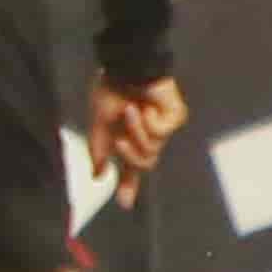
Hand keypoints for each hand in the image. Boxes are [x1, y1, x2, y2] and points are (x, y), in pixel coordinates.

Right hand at [89, 75, 188, 207]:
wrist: (126, 66)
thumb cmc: (111, 88)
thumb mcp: (99, 123)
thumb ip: (99, 151)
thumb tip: (97, 176)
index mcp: (128, 136)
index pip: (129, 166)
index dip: (127, 185)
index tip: (124, 205)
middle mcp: (147, 135)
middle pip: (144, 164)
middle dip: (131, 154)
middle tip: (119, 141)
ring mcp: (162, 127)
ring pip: (153, 150)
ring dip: (137, 131)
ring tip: (131, 110)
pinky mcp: (174, 118)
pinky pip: (161, 133)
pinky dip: (149, 122)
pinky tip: (145, 107)